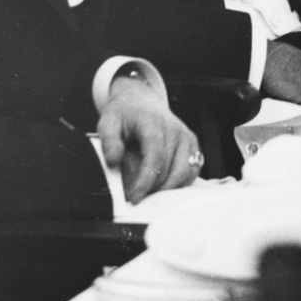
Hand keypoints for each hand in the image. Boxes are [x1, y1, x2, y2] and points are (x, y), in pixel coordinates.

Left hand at [98, 75, 202, 204]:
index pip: (155, 158)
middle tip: (134, 195)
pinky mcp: (193, 144)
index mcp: (154, 124)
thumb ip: (109, 142)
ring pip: (184, 174)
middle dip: (152, 190)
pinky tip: (162, 185)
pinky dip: (179, 183)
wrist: (142, 100)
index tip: (133, 199)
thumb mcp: (107, 123)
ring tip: (147, 191)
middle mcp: (175, 130)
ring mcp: (187, 137)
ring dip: (166, 189)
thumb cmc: (123, 115)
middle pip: (169, 171)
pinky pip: (192, 171)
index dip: (145, 182)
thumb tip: (114, 161)